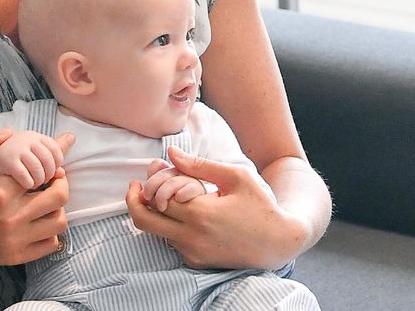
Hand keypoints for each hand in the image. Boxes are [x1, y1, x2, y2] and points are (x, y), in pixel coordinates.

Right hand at [0, 129, 73, 272]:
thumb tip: (8, 133)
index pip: (39, 172)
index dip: (48, 164)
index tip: (48, 161)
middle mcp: (11, 218)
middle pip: (58, 196)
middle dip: (60, 181)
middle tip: (53, 177)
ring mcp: (15, 240)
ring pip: (59, 222)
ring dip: (57, 207)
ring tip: (46, 199)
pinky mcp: (16, 256)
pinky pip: (51, 244)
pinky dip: (52, 231)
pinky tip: (39, 221)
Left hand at [126, 147, 309, 269]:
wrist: (280, 242)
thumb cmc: (261, 204)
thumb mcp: (236, 176)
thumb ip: (200, 165)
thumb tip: (170, 153)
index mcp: (200, 213)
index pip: (155, 197)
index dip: (149, 182)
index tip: (152, 171)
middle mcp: (192, 237)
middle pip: (143, 220)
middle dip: (134, 201)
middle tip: (137, 188)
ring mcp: (193, 253)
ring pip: (156, 232)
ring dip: (154, 213)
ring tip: (168, 196)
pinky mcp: (197, 262)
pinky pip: (171, 243)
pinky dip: (170, 227)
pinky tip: (184, 214)